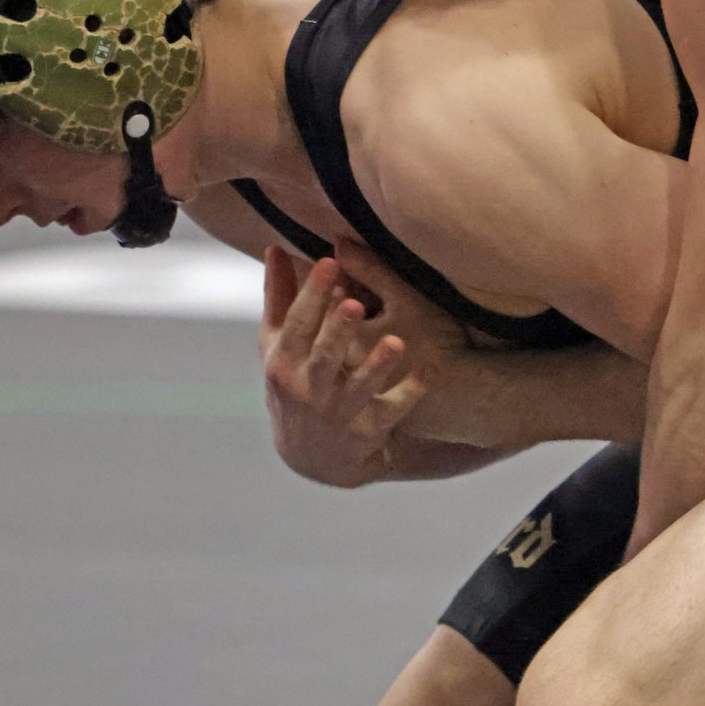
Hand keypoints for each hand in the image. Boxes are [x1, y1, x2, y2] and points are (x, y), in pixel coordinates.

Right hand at [259, 245, 425, 486]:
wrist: (309, 458)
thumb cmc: (294, 384)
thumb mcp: (277, 348)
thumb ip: (279, 298)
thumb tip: (275, 246)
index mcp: (284, 363)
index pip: (297, 326)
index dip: (312, 296)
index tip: (330, 263)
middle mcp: (308, 390)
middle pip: (324, 357)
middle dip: (337, 331)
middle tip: (354, 302)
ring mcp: (338, 413)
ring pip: (359, 388)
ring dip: (376, 366)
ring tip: (396, 342)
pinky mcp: (368, 431)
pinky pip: (393, 411)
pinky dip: (410, 394)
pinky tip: (428, 374)